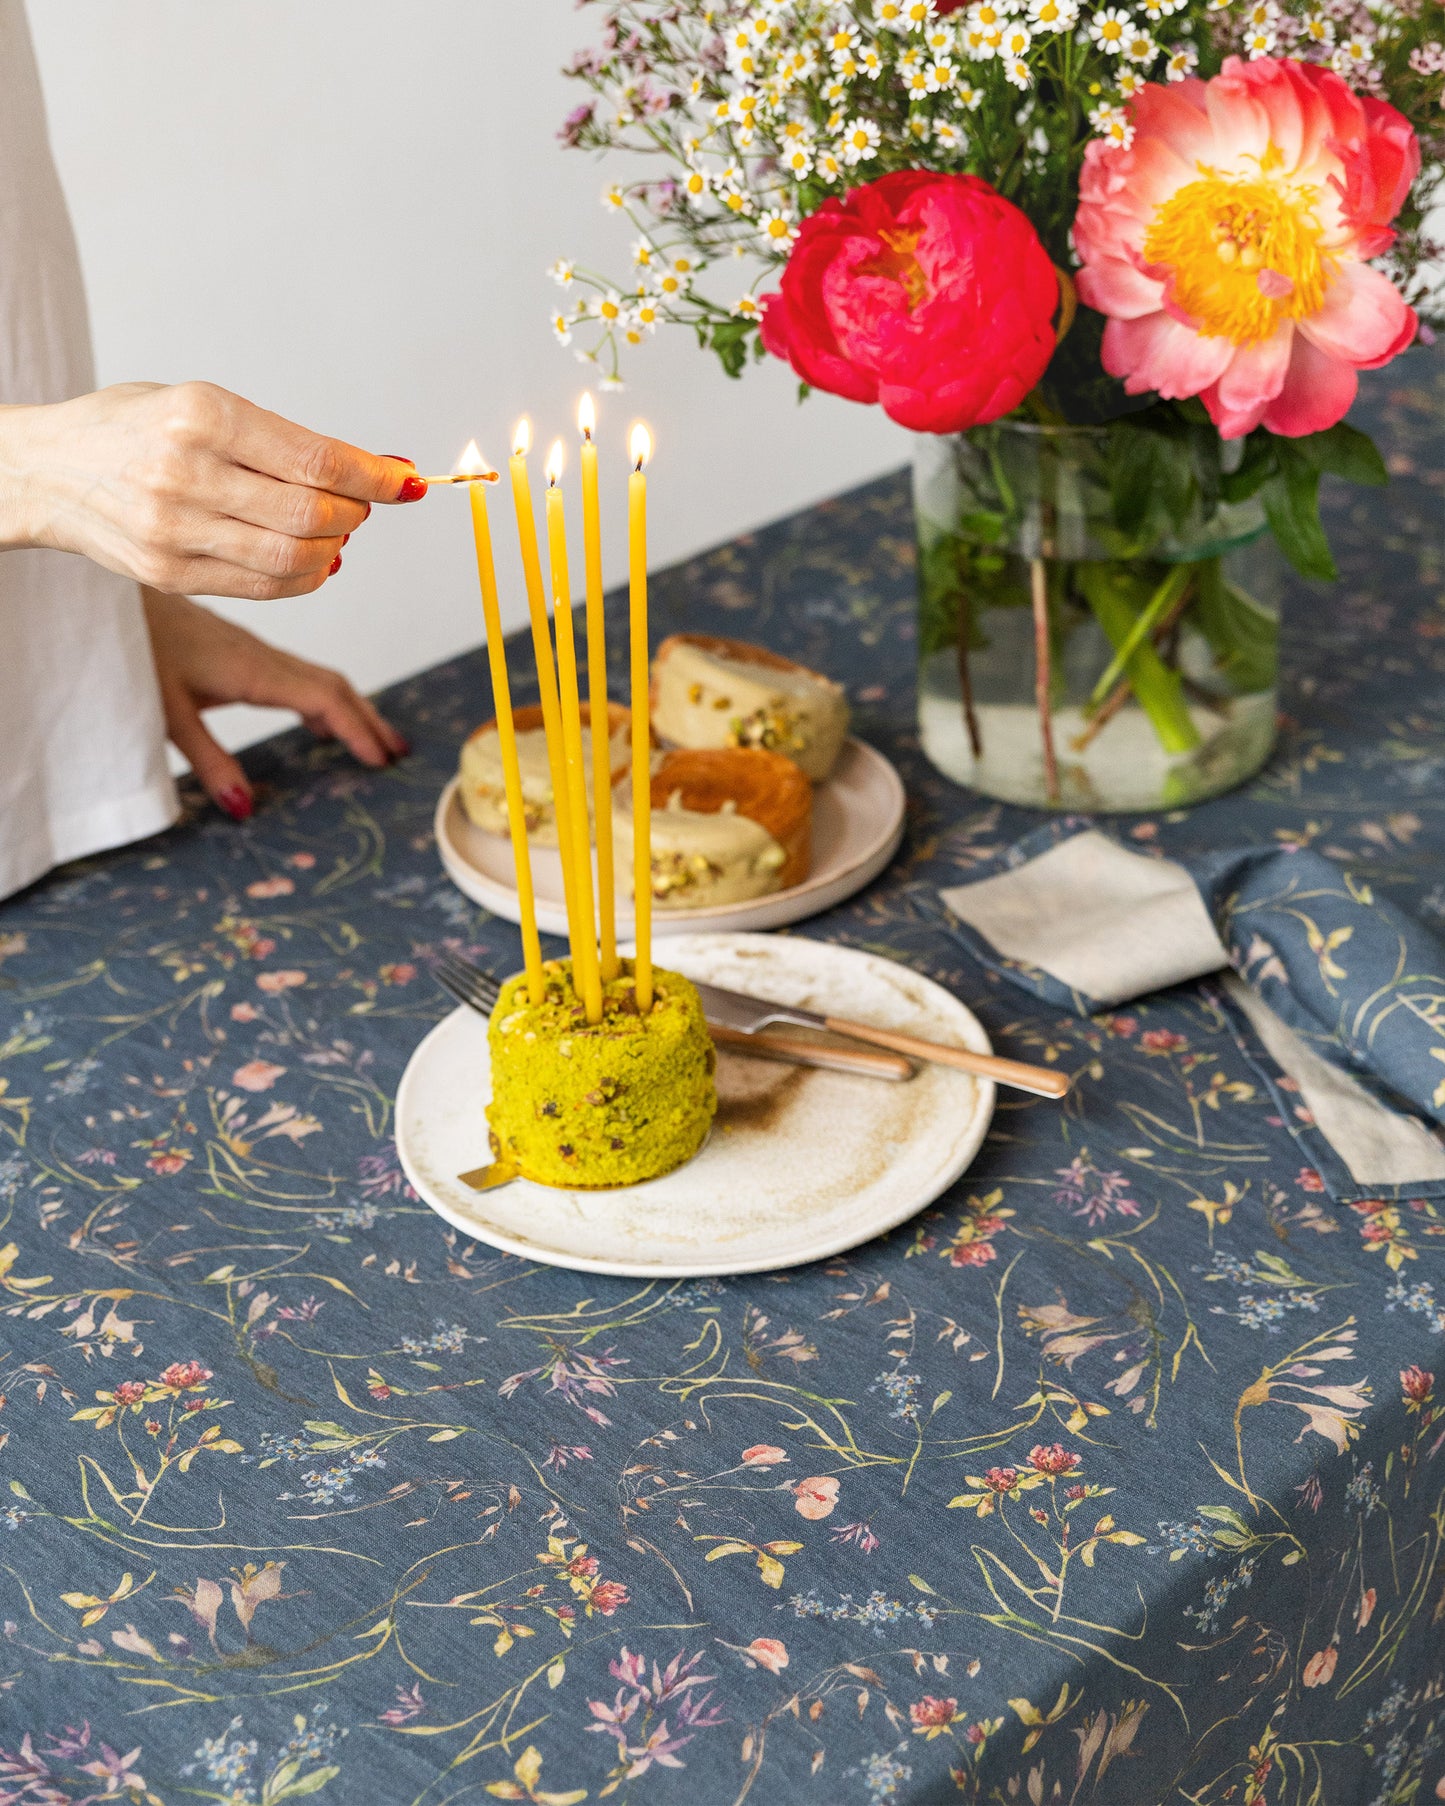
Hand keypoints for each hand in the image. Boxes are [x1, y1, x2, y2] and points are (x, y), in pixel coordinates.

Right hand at [0, 381, 425, 599]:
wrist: (46, 470)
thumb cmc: (136, 428)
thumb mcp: (200, 404)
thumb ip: (282, 439)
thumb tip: (378, 469)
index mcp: (201, 415)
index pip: (317, 459)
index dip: (375, 477)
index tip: (409, 481)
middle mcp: (186, 472)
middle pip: (312, 515)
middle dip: (354, 513)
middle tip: (360, 504)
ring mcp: (175, 530)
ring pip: (293, 560)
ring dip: (333, 550)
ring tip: (334, 531)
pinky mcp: (169, 573)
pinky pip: (264, 587)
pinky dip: (304, 577)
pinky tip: (312, 560)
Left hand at [141, 588, 407, 817]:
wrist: (105, 601)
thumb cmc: (131, 650)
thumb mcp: (166, 715)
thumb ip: (209, 763)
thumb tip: (246, 809)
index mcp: (251, 670)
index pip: (324, 697)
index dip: (358, 728)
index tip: (382, 760)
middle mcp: (260, 656)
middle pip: (333, 685)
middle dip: (369, 720)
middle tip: (398, 755)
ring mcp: (252, 649)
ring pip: (318, 677)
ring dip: (351, 708)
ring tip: (373, 740)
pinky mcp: (239, 648)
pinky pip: (297, 673)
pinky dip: (323, 697)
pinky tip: (319, 717)